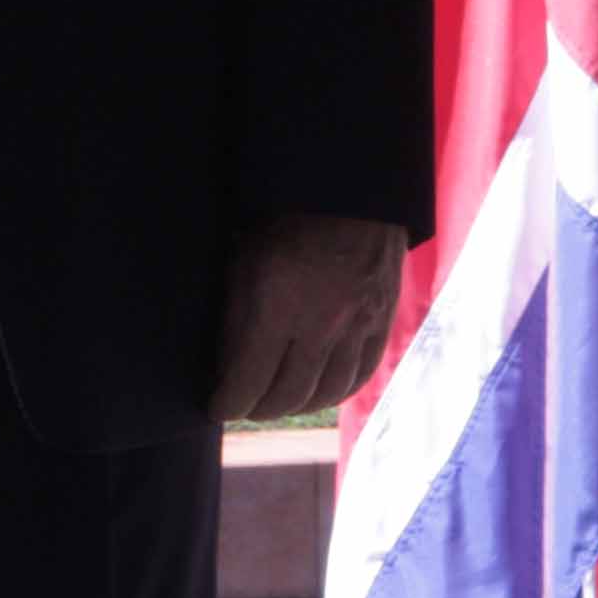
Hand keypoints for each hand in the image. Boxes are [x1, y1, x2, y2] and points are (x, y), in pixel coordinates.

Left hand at [208, 211, 405, 421]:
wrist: (350, 189)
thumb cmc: (285, 219)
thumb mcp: (245, 261)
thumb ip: (236, 317)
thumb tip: (226, 367)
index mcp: (278, 304)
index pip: (248, 381)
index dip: (228, 403)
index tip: (216, 407)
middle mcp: (320, 323)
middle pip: (287, 395)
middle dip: (258, 408)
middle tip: (243, 405)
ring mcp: (357, 325)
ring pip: (324, 394)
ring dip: (295, 406)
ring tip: (276, 402)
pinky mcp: (381, 321)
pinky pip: (359, 376)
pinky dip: (334, 394)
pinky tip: (317, 394)